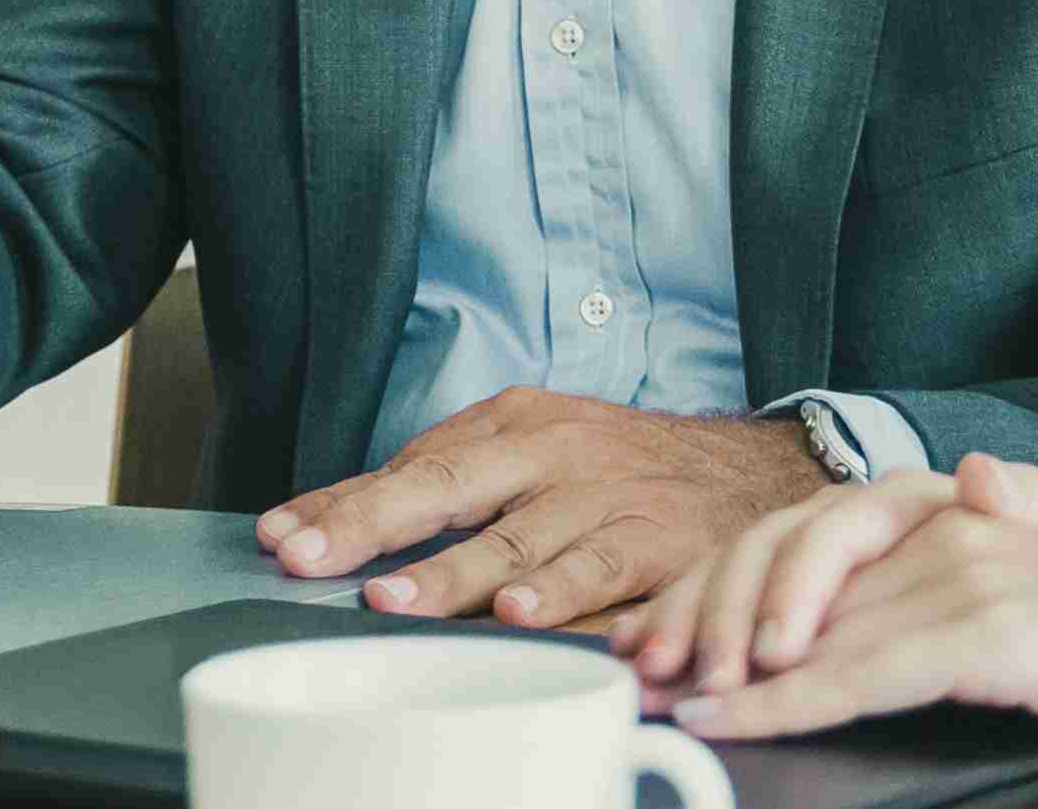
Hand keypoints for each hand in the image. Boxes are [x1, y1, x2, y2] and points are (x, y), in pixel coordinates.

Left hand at [254, 391, 833, 628]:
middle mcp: (553, 449)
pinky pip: (601, 568)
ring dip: (452, 572)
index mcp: (515, 422)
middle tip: (314, 557)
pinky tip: (519, 614)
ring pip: (517, 537)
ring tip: (394, 598)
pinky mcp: (658, 536)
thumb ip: (452, 485)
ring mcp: (605, 491)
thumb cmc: (625, 468)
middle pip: (449, 484)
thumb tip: (339, 520)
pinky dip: (560, 593)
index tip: (282, 536)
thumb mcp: (538, 450)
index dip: (344, 501)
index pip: (412, 463)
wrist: (754, 471)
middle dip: (373, 523)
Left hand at [651, 456, 1037, 757]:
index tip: (667, 632)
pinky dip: (789, 697)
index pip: (801, 534)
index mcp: (950, 514)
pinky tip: (741, 714)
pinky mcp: (993, 635)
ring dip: (724, 663)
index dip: (722, 581)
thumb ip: (966, 570)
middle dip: (700, 615)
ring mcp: (966, 577)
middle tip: (644, 670)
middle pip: (782, 564)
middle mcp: (945, 530)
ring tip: (665, 698)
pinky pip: (865, 667)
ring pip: (811, 618)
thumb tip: (957, 498)